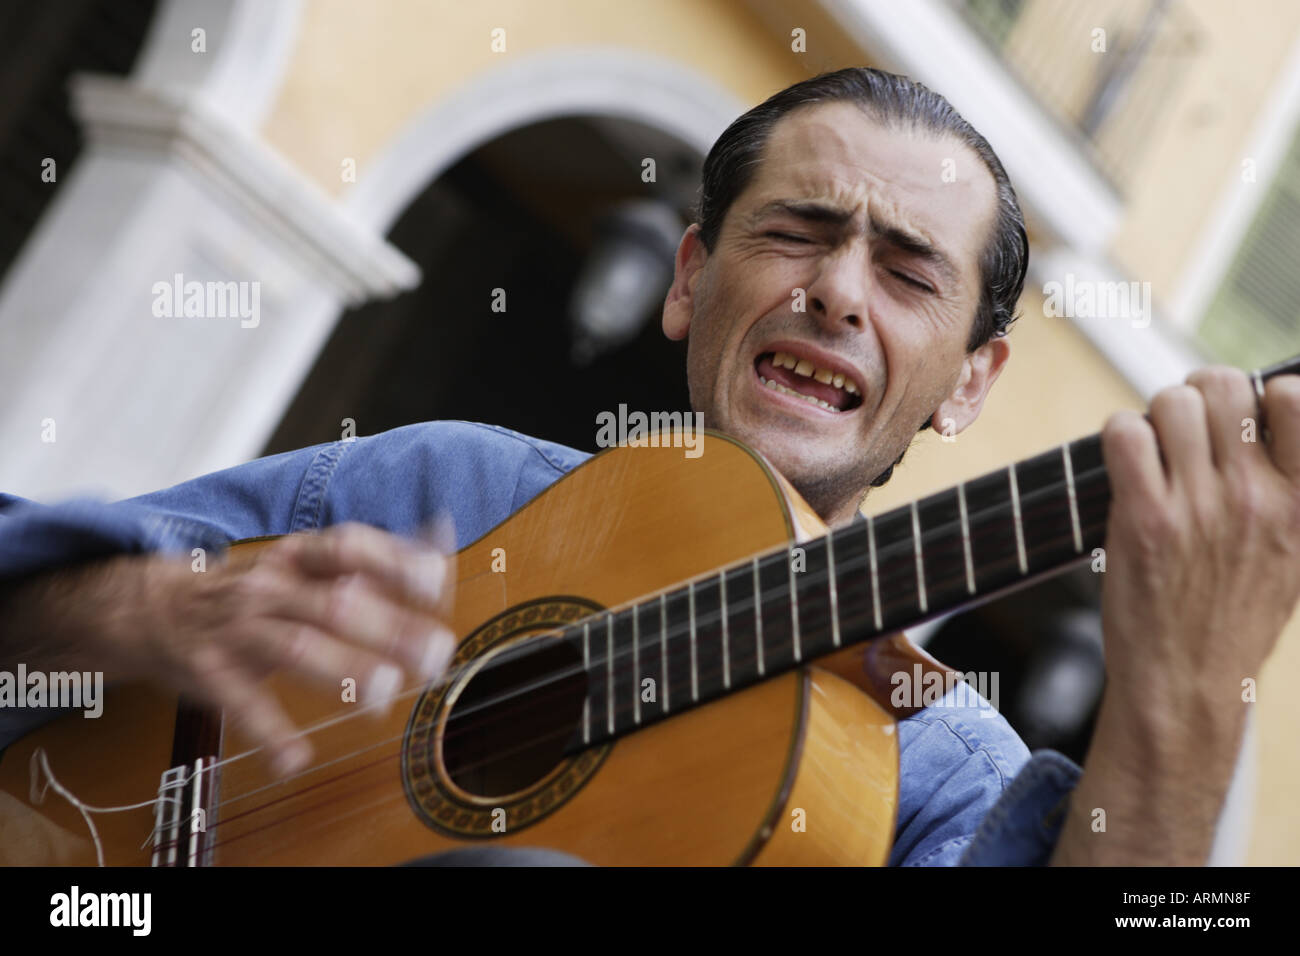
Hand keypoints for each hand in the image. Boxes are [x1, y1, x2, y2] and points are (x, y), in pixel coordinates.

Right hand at [51, 523, 456, 777]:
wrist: (156, 609)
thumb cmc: (255, 590)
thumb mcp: (306, 562)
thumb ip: (371, 559)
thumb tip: (441, 542)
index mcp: (298, 556)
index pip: (349, 548)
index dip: (392, 561)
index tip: (434, 583)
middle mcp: (270, 586)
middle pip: (335, 603)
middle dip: (389, 629)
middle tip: (434, 654)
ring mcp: (238, 628)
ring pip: (297, 646)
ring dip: (344, 670)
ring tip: (385, 694)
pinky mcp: (210, 671)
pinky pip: (241, 702)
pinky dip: (269, 732)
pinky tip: (296, 758)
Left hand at [1054, 367, 1299, 862]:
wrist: (1187, 684)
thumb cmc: (1233, 620)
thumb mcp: (1294, 557)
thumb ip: (1291, 492)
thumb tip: (1275, 421)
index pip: (1293, 396)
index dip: (1256, 395)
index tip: (1238, 420)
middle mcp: (1256, 496)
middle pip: (1220, 385)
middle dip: (1194, 397)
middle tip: (1181, 431)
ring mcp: (1199, 506)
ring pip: (1170, 403)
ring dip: (1153, 417)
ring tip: (1153, 452)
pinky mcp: (1145, 518)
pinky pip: (1124, 433)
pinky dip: (1118, 436)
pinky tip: (1125, 465)